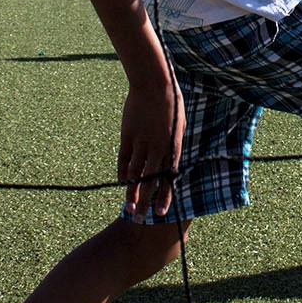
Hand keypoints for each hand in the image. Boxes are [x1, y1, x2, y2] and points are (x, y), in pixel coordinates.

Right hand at [117, 76, 184, 218]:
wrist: (153, 83)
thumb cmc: (171, 103)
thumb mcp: (179, 125)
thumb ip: (174, 146)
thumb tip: (172, 163)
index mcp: (173, 145)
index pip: (169, 178)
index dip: (165, 196)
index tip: (161, 212)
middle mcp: (157, 147)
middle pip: (150, 180)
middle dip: (146, 202)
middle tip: (141, 219)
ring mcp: (141, 141)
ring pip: (135, 173)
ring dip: (132, 192)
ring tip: (129, 208)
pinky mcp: (128, 135)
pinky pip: (124, 159)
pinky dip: (122, 173)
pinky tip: (122, 184)